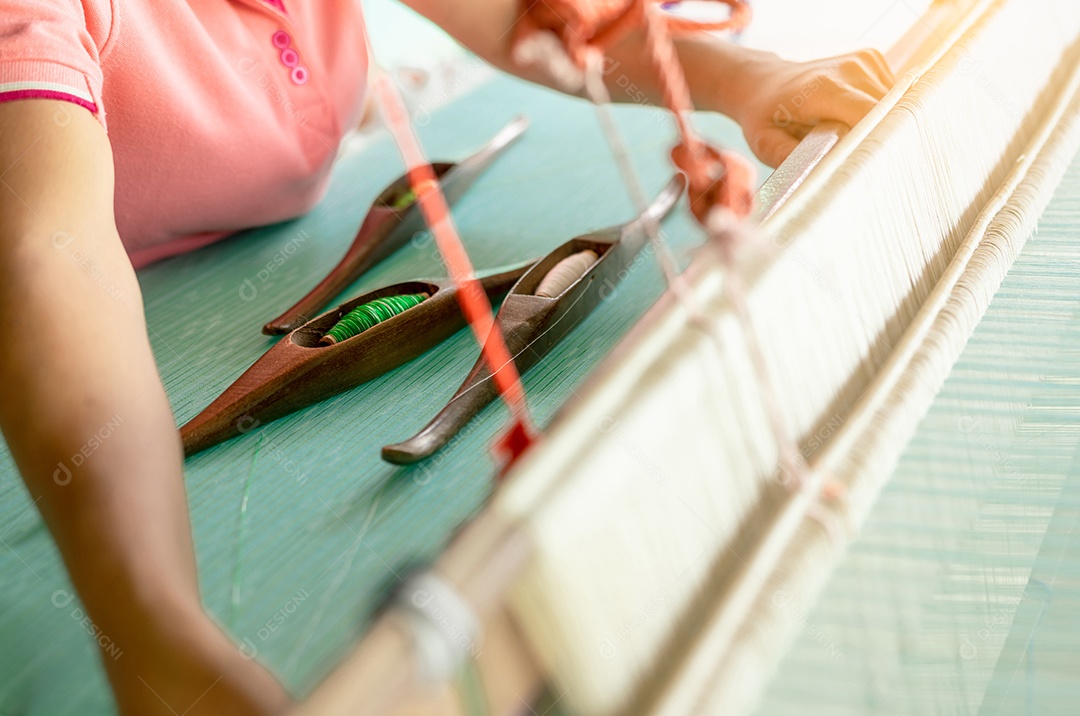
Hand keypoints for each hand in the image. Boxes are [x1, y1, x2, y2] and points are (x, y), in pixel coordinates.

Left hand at [731, 49, 894, 166]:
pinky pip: (891, 96)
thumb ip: (790, 157)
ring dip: (881, 127)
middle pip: (888, 113)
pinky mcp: (873, 60)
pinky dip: (880, 114)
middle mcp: (850, 68)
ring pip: (894, 105)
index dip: (878, 143)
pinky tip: (856, 121)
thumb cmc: (765, 117)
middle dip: (880, 140)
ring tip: (852, 137)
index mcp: (823, 88)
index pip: (871, 116)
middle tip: (863, 164)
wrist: (765, 82)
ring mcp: (864, 61)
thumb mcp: (764, 142)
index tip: (874, 168)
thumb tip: (819, 175)